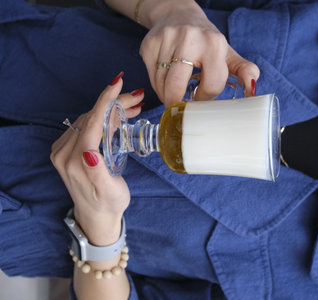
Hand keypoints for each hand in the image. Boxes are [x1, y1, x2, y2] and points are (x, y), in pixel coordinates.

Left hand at [50, 74, 143, 244]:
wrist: (96, 215)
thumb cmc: (108, 203)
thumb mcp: (108, 191)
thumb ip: (96, 172)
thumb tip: (90, 153)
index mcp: (74, 161)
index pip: (91, 121)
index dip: (106, 100)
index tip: (118, 82)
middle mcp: (64, 152)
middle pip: (92, 117)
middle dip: (115, 103)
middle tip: (138, 98)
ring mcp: (64, 149)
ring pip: (90, 119)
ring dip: (111, 109)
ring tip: (134, 106)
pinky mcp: (69, 149)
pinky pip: (87, 125)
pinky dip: (104, 117)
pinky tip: (119, 116)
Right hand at [139, 0, 259, 106]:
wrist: (177, 13)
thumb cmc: (205, 39)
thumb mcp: (227, 53)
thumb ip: (244, 70)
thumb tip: (252, 91)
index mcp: (213, 43)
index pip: (211, 85)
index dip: (206, 97)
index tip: (202, 96)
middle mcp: (189, 38)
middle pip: (176, 86)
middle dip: (177, 102)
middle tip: (181, 105)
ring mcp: (166, 40)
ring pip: (161, 84)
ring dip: (167, 96)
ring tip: (174, 93)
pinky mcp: (149, 44)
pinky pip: (151, 77)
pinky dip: (158, 86)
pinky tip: (165, 82)